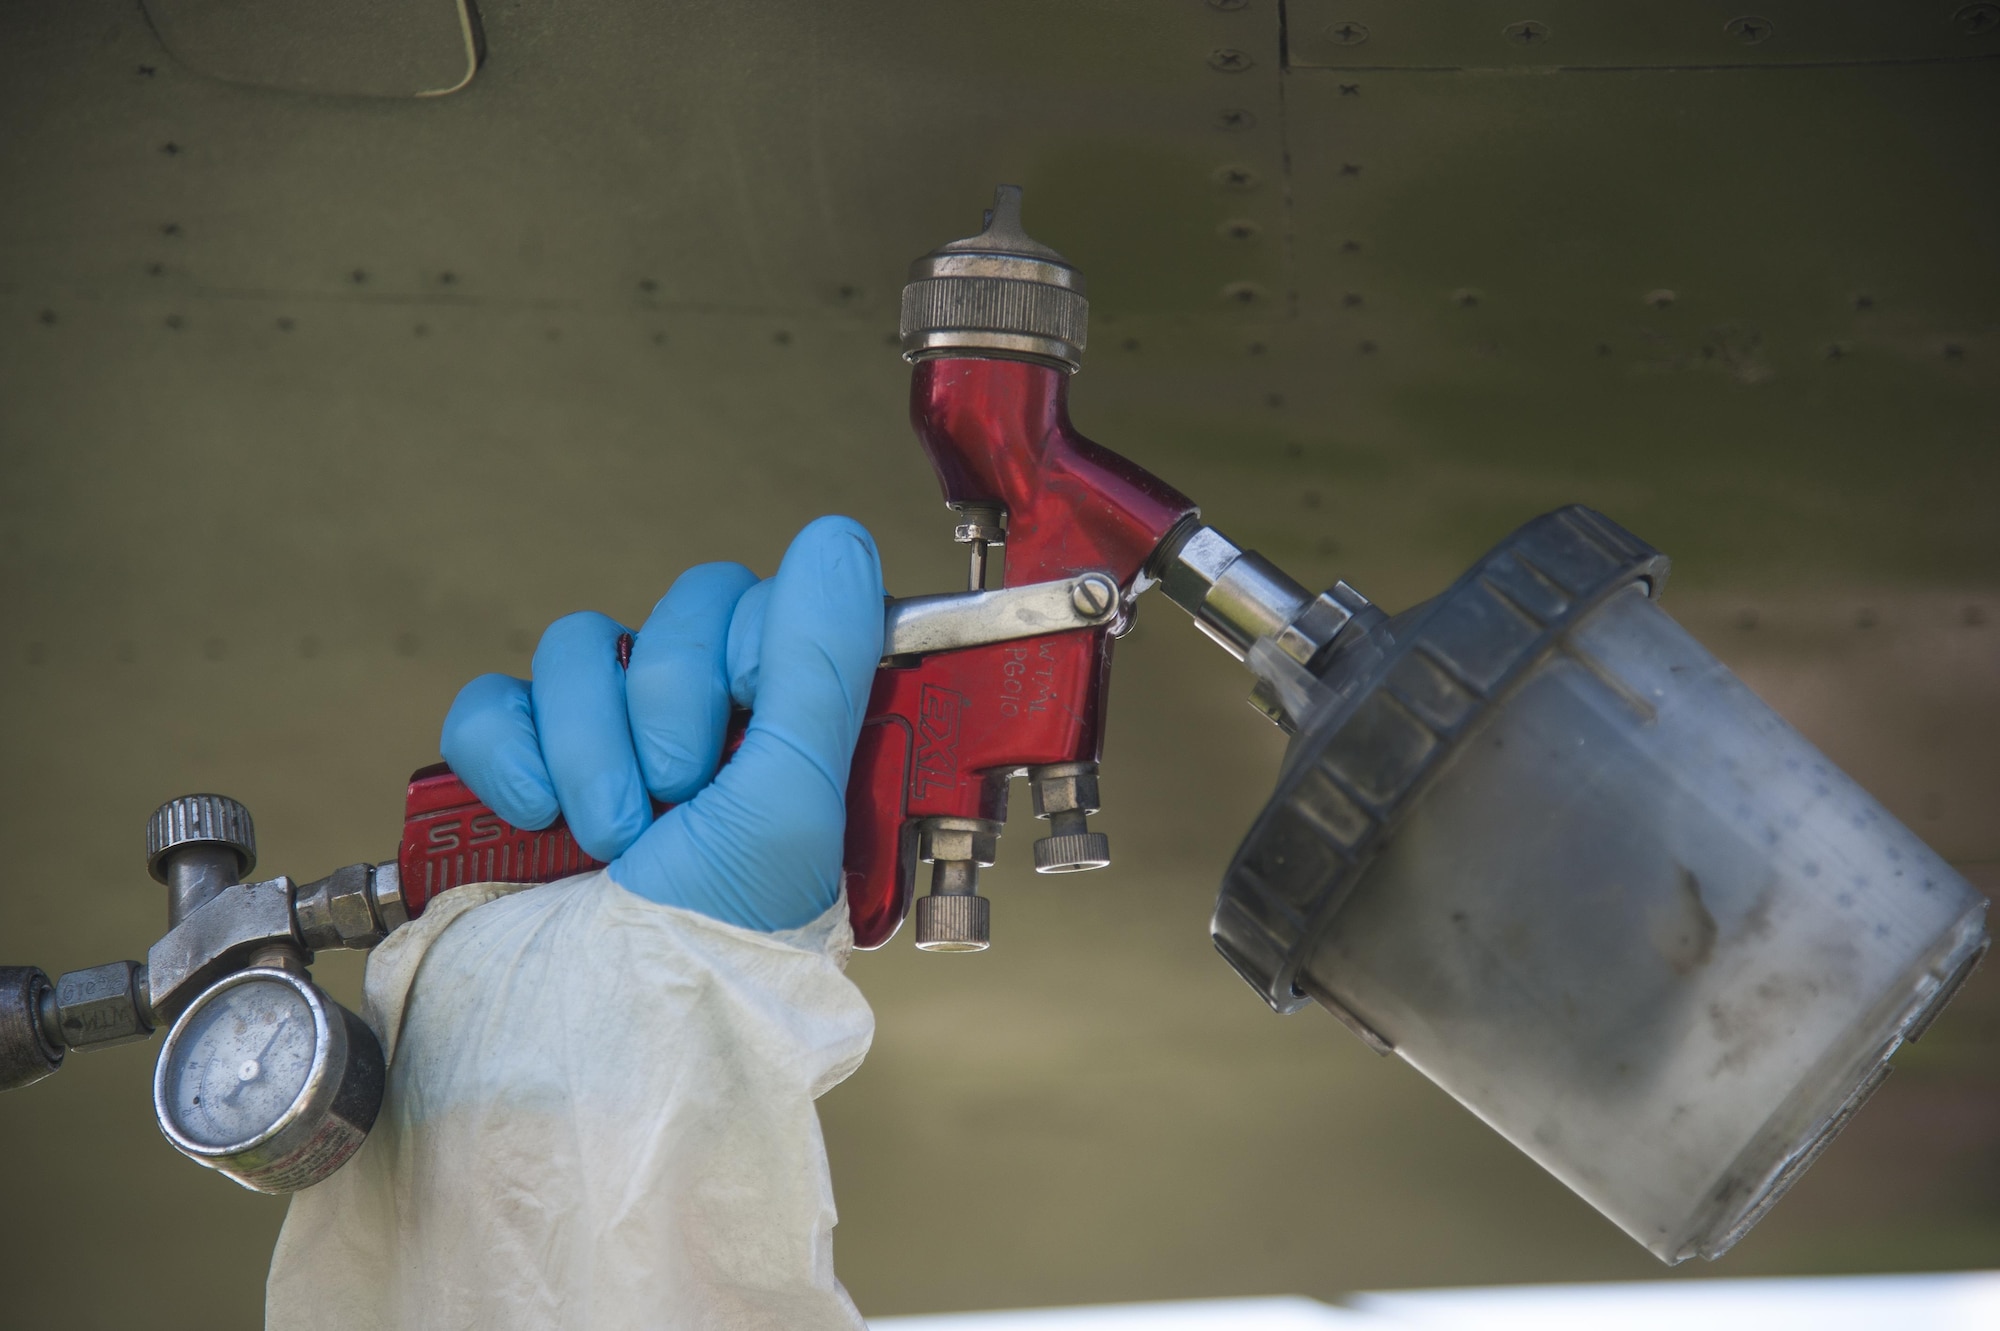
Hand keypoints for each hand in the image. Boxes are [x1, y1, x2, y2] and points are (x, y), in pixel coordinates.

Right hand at [439, 516, 884, 931]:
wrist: (577, 1042)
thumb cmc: (703, 950)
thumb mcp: (791, 803)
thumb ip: (822, 661)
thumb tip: (838, 541)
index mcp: (787, 741)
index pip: (768, 606)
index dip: (754, 649)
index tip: (754, 725)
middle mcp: (704, 735)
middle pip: (677, 610)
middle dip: (668, 704)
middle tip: (678, 799)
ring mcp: (603, 751)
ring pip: (578, 645)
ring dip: (590, 740)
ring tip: (611, 836)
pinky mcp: (514, 774)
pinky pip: (492, 697)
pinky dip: (506, 751)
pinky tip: (535, 816)